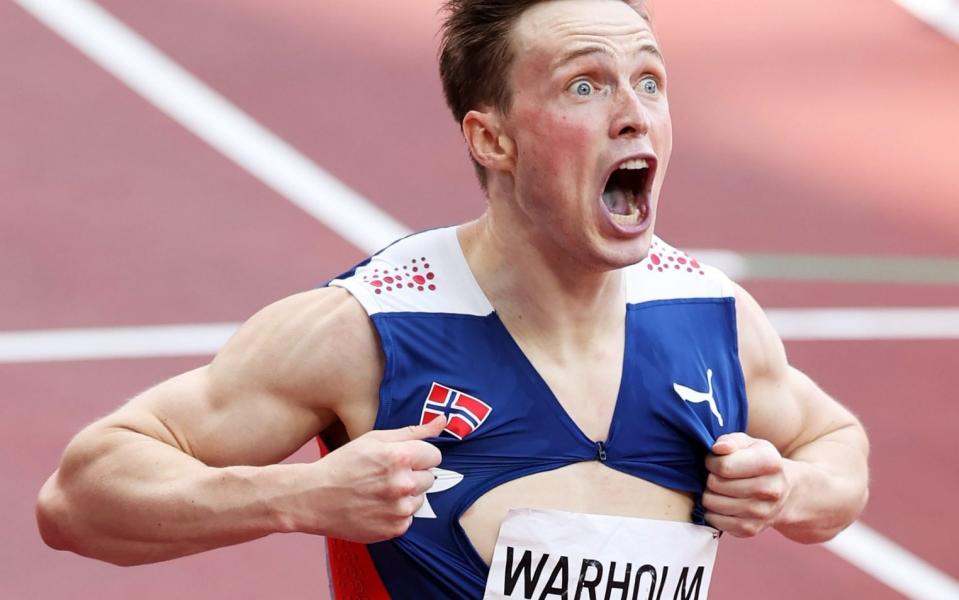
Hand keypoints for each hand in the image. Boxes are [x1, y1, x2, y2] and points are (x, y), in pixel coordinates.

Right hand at [300, 416, 445, 542]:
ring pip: (420, 498)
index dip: (418, 455)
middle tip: (386, 475)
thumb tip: (443, 421)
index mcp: (401, 457)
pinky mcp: (395, 529)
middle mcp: (404, 484)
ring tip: (378, 492)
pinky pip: (408, 518)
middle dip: (413, 474)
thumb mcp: (374, 439)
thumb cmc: (343, 464)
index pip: (435, 456)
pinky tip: (376, 507)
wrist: (313, 498)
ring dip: (406, 495)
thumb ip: (413, 431)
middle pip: (430, 477)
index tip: (401, 459)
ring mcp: (400, 509)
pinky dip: (396, 514)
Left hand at [703, 432, 789, 536]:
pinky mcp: (750, 529)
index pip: (724, 465)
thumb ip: (730, 441)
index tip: (714, 461)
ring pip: (713, 504)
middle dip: (710, 478)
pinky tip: (720, 503)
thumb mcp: (748, 444)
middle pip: (716, 485)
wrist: (782, 490)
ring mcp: (761, 513)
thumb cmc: (757, 461)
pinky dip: (711, 512)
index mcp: (770, 463)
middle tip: (716, 476)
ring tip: (718, 489)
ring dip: (708, 495)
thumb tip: (718, 449)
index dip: (711, 461)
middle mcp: (770, 490)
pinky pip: (716, 522)